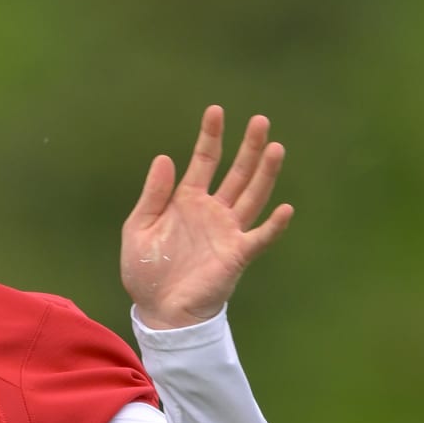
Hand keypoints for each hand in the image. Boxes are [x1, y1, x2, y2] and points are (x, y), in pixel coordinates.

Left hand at [121, 106, 292, 328]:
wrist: (158, 311)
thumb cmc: (148, 272)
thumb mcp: (139, 228)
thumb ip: (152, 195)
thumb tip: (164, 158)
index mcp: (187, 200)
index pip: (204, 161)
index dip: (210, 136)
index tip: (216, 111)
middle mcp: (212, 211)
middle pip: (237, 172)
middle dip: (248, 147)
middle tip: (260, 121)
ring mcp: (227, 231)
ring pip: (252, 196)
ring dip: (265, 173)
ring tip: (275, 147)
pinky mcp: (236, 255)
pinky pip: (259, 237)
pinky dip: (273, 225)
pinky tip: (285, 209)